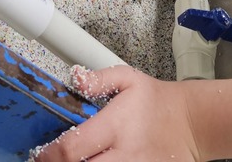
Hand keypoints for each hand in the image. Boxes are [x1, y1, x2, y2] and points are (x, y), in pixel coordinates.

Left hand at [34, 65, 199, 161]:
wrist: (191, 123)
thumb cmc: (156, 100)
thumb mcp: (129, 79)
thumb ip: (99, 79)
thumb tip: (75, 77)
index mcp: (115, 126)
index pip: (73, 148)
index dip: (50, 156)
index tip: (40, 155)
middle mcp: (124, 154)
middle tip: (55, 160)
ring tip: (77, 161)